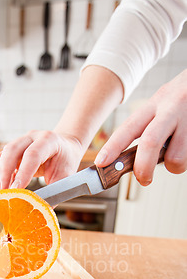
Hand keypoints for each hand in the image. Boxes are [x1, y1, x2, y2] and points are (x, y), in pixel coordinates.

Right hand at [0, 131, 83, 190]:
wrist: (64, 147)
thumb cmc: (65, 162)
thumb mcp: (65, 177)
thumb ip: (53, 192)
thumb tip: (41, 212)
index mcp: (49, 140)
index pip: (33, 155)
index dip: (23, 173)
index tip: (15, 191)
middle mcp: (32, 137)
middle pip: (11, 151)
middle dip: (4, 174)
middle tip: (1, 195)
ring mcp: (20, 141)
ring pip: (2, 156)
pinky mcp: (11, 150)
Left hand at [95, 69, 186, 185]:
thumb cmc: (183, 99)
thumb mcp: (162, 104)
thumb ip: (148, 127)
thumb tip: (132, 160)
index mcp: (154, 104)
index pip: (129, 127)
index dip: (113, 147)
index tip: (101, 162)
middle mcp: (170, 109)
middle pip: (150, 142)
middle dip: (143, 166)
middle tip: (143, 179)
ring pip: (176, 157)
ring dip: (174, 166)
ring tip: (178, 156)